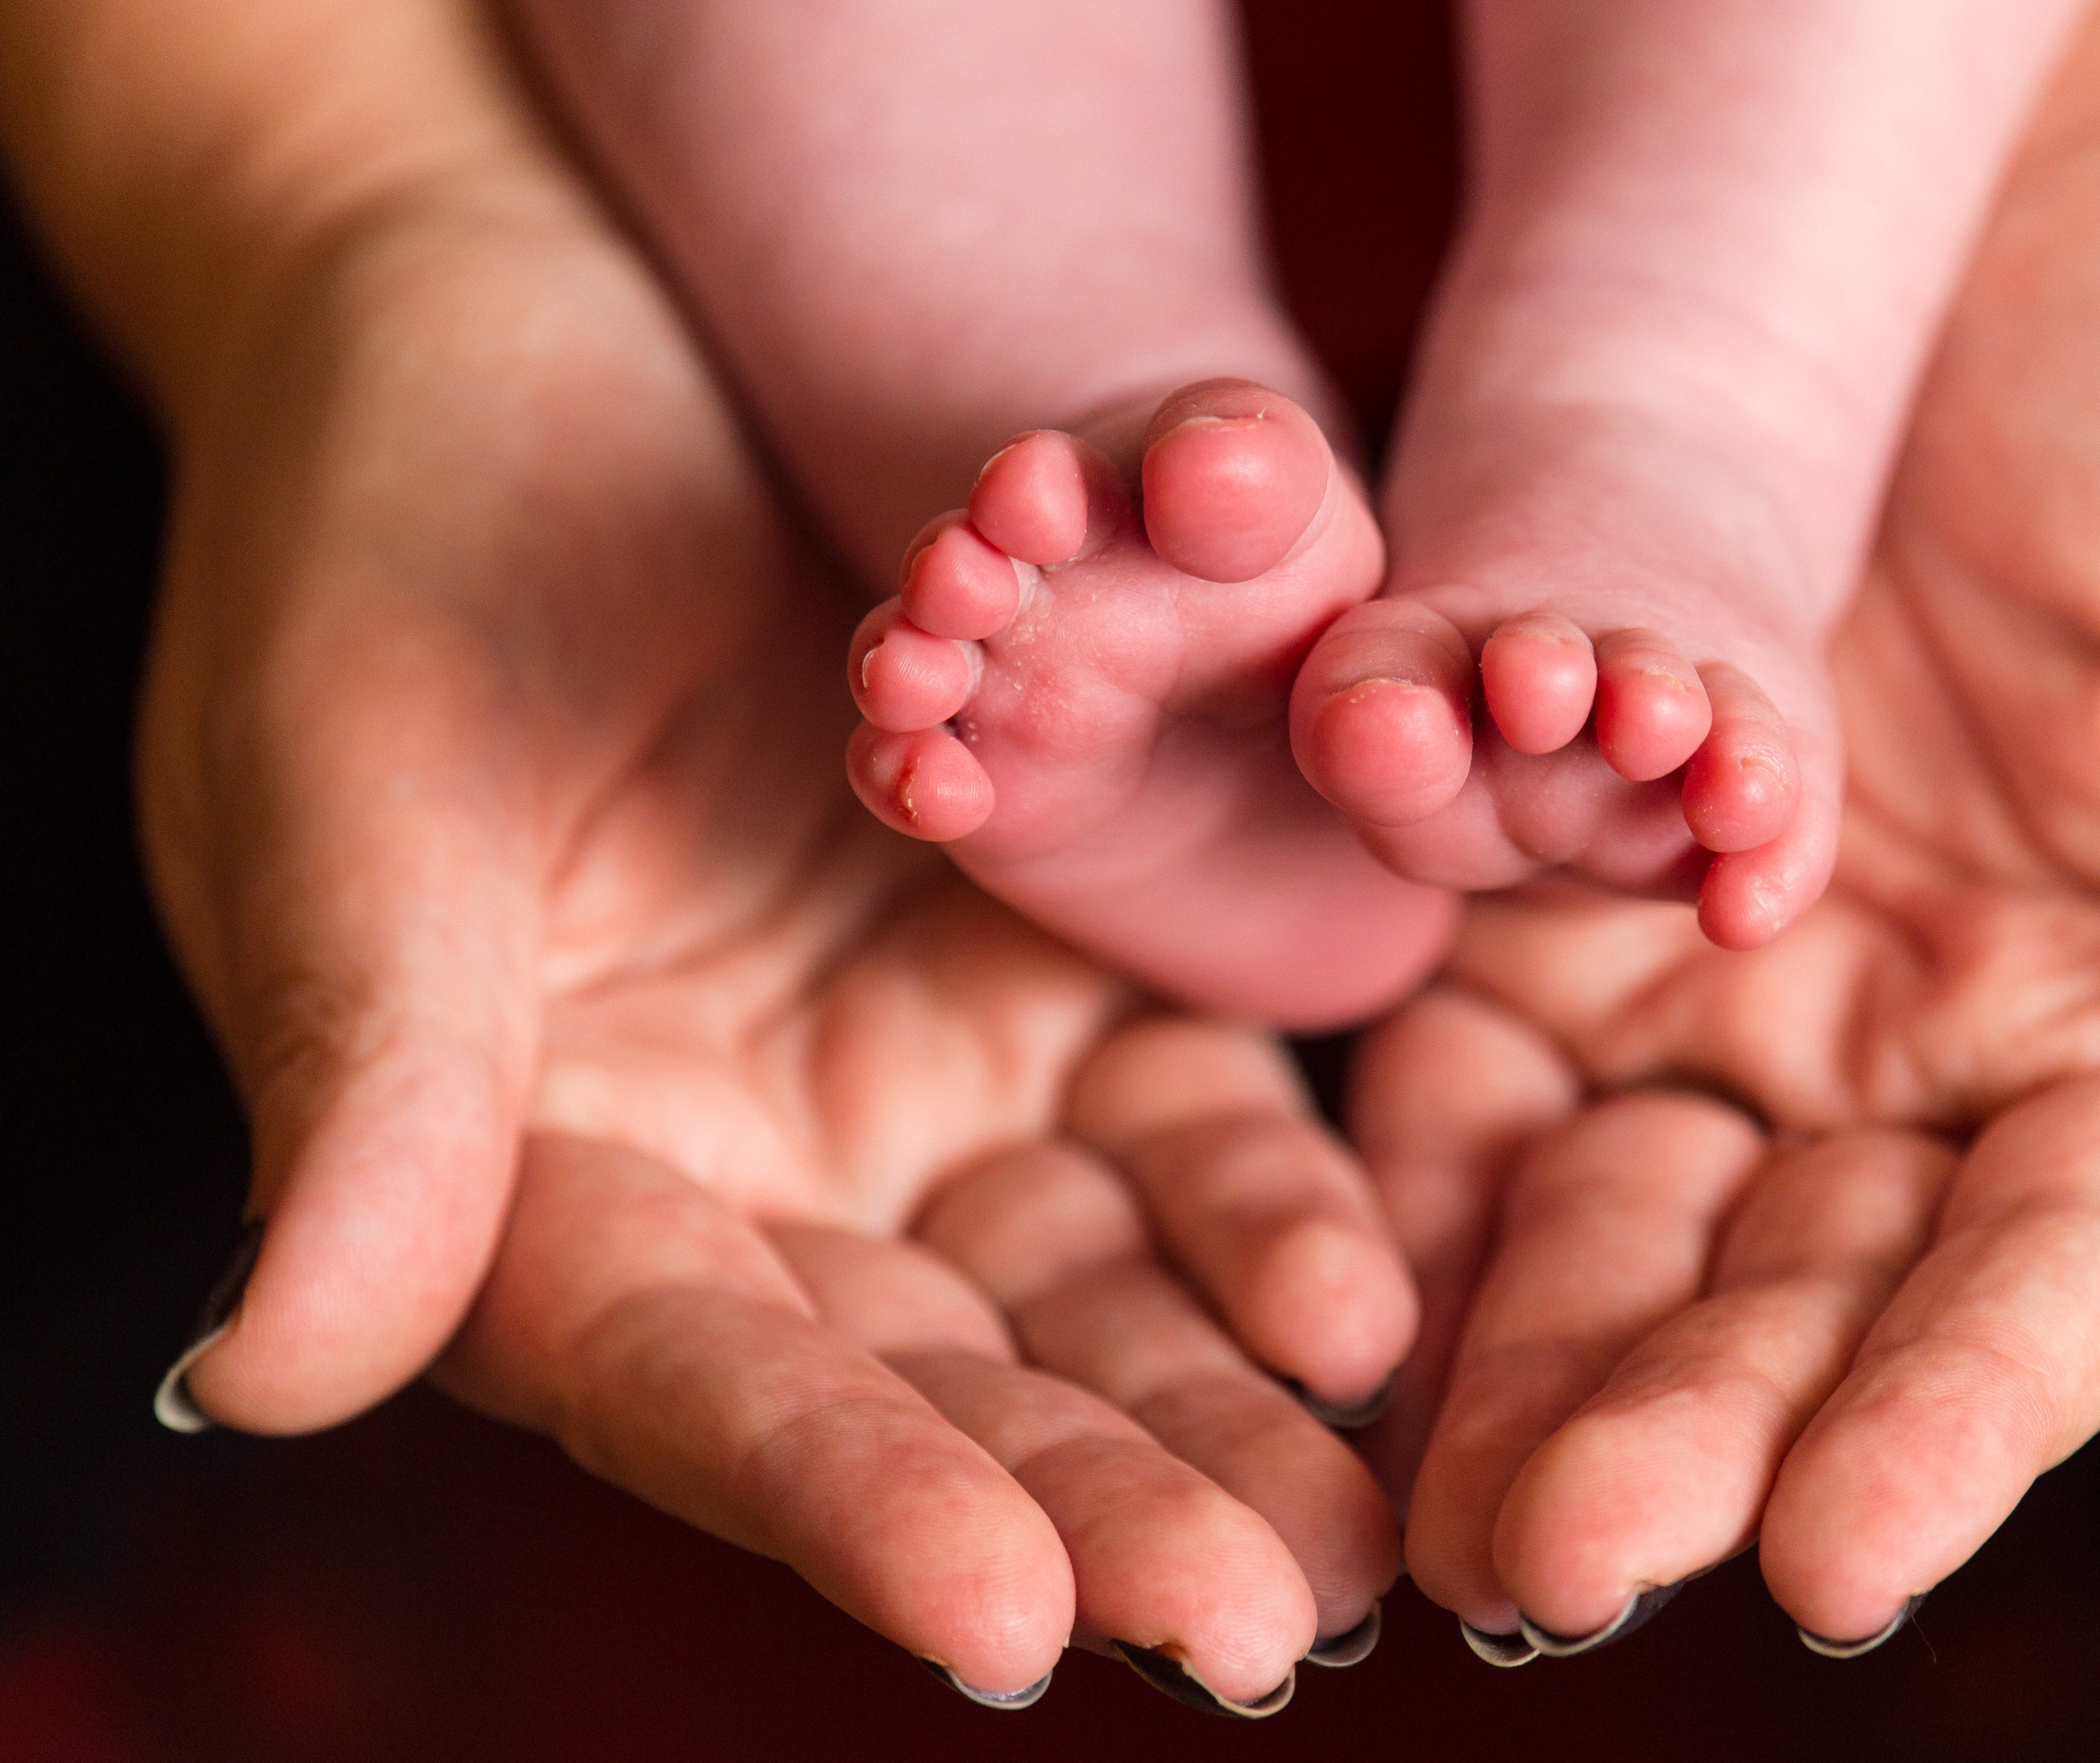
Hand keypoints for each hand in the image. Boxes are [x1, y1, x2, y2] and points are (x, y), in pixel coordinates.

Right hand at [120, 3, 1407, 1706]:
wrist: (531, 323)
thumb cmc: (391, 530)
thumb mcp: (361, 781)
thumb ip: (374, 1075)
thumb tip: (280, 1364)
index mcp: (533, 1174)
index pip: (696, 1382)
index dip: (846, 1502)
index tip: (1009, 1619)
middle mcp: (739, 1173)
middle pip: (926, 1383)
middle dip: (1092, 1496)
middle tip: (1261, 1619)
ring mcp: (900, 1081)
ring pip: (1076, 1289)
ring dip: (1216, 1403)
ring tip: (1357, 1527)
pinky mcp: (1037, 971)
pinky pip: (1171, 1122)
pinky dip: (1262, 1209)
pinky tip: (1366, 1301)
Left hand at [1356, 87, 2099, 1654]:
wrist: (2024, 210)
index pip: (2059, 1286)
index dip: (1958, 1424)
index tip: (1846, 1553)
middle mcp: (1936, 1076)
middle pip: (1804, 1298)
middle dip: (1685, 1427)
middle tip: (1559, 1560)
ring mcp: (1742, 1003)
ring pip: (1618, 1225)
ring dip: (1516, 1358)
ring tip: (1423, 1507)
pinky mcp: (1575, 908)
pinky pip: (1475, 1070)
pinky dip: (1406, 1176)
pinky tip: (1325, 1283)